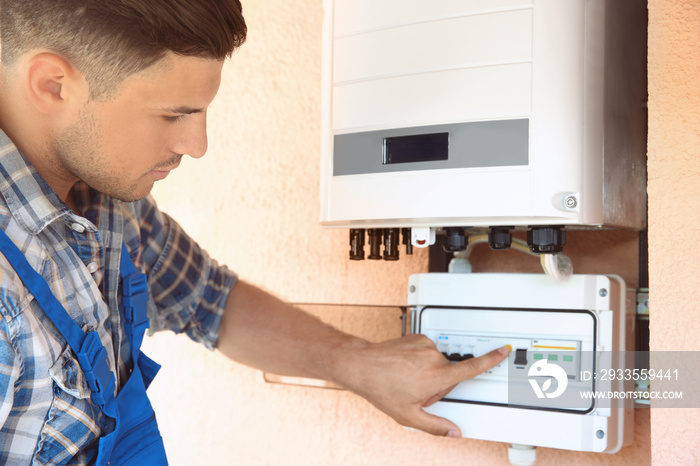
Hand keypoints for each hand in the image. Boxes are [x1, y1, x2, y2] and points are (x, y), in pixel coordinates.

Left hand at [332, 335, 509, 437]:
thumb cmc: (382, 388)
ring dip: (427, 371)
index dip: (491, 360)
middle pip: (449, 373)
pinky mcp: (416, 338)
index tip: (503, 350)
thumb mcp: (408, 416)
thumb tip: (453, 432)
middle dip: (438, 384)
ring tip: (407, 378)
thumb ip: (435, 426)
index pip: (471, 368)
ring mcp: (424, 346)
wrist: (362, 365)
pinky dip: (419, 359)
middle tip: (417, 390)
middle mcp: (433, 358)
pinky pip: (426, 351)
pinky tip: (405, 367)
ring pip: (436, 362)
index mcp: (436, 377)